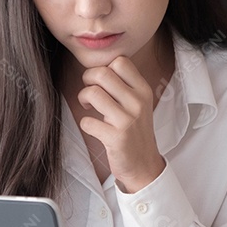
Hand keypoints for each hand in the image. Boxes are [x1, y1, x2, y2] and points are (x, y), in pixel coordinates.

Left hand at [77, 56, 165, 192]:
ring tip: (88, 107)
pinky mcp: (116, 138)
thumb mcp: (138, 104)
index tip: (100, 81)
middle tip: (89, 92)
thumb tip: (97, 69)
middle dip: (87, 79)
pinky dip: (86, 124)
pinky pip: (87, 121)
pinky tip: (94, 128)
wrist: (143, 164)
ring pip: (92, 93)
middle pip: (102, 73)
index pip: (120, 61)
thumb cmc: (135, 131)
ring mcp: (127, 120)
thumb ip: (123, 85)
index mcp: (143, 90)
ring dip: (83, 98)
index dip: (103, 68)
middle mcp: (137, 102)